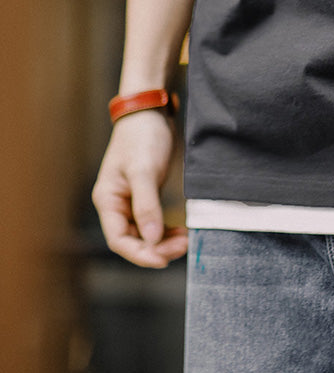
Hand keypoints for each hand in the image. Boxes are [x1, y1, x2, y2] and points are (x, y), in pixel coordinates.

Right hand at [92, 109, 187, 267]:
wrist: (150, 112)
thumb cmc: (141, 137)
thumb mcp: (143, 171)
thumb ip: (146, 205)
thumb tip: (151, 239)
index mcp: (108, 200)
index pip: (119, 239)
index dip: (140, 254)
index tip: (163, 259)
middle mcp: (117, 204)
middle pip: (133, 240)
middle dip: (156, 248)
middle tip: (182, 247)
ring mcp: (131, 201)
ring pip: (145, 234)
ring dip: (163, 241)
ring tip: (185, 240)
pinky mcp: (146, 196)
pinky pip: (154, 222)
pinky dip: (167, 230)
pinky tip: (182, 231)